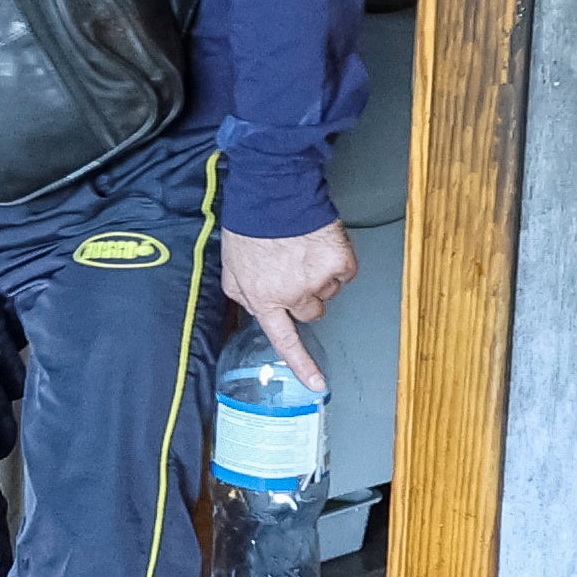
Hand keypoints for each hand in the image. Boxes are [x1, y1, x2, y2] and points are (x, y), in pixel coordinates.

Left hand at [218, 222, 356, 391]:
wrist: (274, 192)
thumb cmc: (250, 224)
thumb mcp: (231, 267)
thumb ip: (243, 294)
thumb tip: (254, 309)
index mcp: (264, 299)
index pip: (285, 341)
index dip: (303, 365)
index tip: (319, 385)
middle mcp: (293, 296)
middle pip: (311, 312)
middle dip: (305, 295)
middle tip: (293, 268)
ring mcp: (319, 281)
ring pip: (329, 291)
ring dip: (320, 275)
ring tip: (302, 249)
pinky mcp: (340, 262)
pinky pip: (345, 272)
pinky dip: (337, 260)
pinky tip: (319, 243)